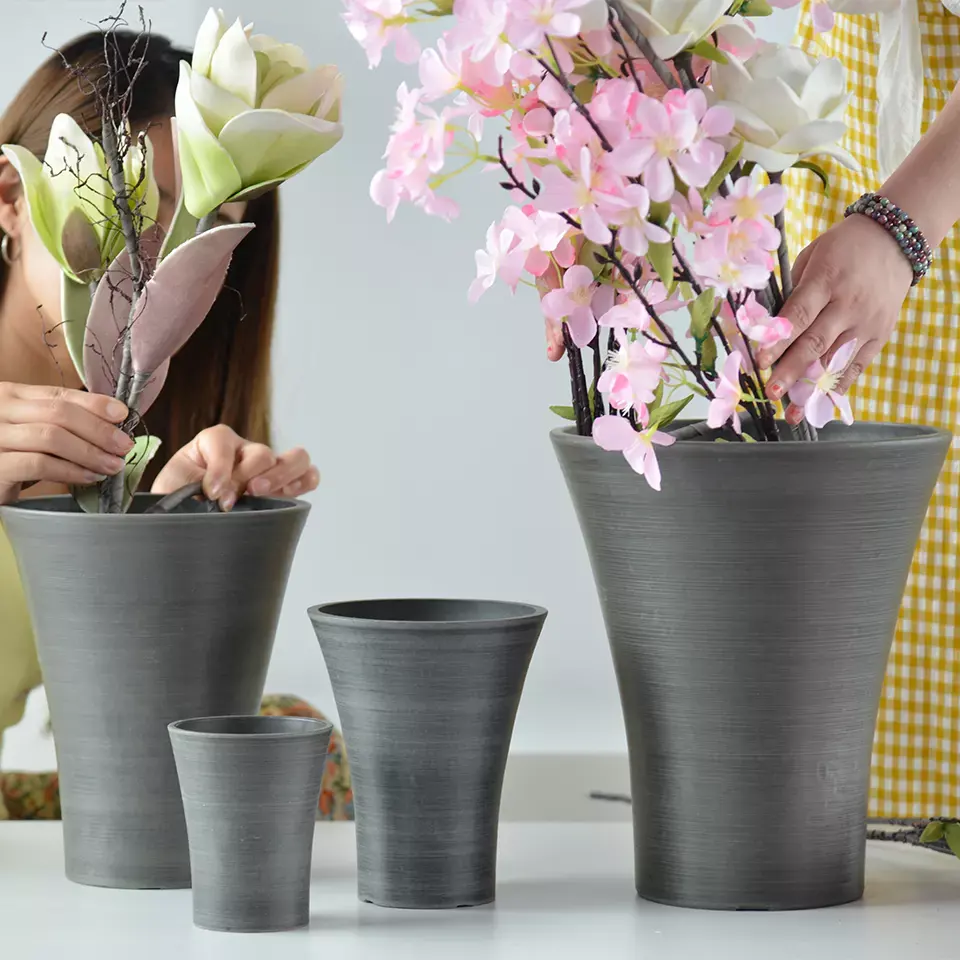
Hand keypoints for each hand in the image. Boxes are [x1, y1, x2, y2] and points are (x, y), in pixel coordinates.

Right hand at [0, 383, 130, 504]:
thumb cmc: (9, 456)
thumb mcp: (33, 432)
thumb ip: (61, 423)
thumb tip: (113, 422)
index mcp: (11, 395)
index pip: (59, 394)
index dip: (94, 403)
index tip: (122, 414)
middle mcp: (0, 410)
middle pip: (58, 413)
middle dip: (98, 430)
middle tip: (124, 446)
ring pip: (51, 437)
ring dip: (89, 452)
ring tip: (112, 465)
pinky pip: (39, 464)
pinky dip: (71, 471)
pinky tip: (90, 477)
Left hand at [152, 424, 319, 509]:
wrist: (181, 514)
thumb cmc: (178, 496)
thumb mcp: (175, 486)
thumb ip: (192, 487)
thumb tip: (222, 497)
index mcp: (214, 442)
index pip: (223, 443)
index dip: (220, 469)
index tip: (211, 493)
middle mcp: (245, 452)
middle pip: (263, 452)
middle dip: (253, 473)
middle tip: (243, 492)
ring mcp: (267, 468)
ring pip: (295, 458)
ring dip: (282, 476)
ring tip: (262, 494)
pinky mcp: (282, 487)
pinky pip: (307, 476)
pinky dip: (304, 482)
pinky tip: (288, 495)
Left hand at [757, 214, 913, 422]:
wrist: (894, 239)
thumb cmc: (842, 248)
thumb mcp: (812, 257)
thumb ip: (793, 292)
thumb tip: (770, 329)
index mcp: (827, 280)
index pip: (799, 315)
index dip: (779, 341)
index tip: (760, 362)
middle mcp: (849, 304)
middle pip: (816, 343)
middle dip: (791, 371)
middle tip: (771, 392)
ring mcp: (868, 321)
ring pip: (837, 360)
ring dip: (812, 389)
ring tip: (793, 412)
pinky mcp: (881, 333)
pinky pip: (857, 365)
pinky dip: (838, 386)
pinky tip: (820, 404)